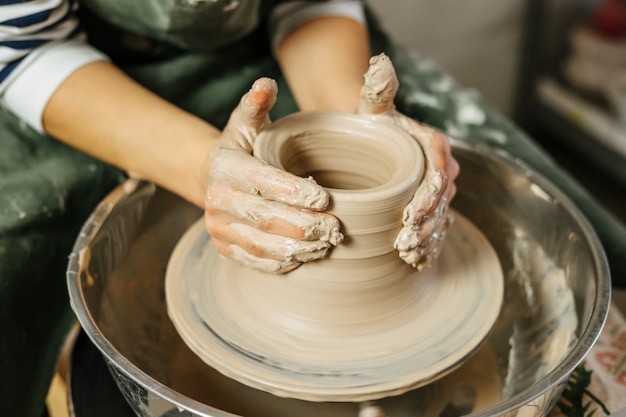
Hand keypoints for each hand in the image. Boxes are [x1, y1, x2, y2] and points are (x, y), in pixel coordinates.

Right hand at [204, 78, 342, 272]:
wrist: (211, 179)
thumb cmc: (241, 149)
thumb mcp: (247, 123)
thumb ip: (257, 104)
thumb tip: (267, 83)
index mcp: (225, 167)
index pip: (261, 182)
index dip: (293, 192)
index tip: (325, 199)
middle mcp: (217, 201)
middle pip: (265, 218)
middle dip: (304, 226)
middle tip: (335, 229)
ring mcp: (219, 228)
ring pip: (261, 244)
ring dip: (297, 249)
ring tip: (327, 245)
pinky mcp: (225, 249)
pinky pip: (255, 261)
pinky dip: (281, 263)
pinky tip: (305, 258)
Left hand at [357, 53, 459, 269]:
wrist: (368, 140)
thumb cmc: (367, 124)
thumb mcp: (371, 107)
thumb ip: (377, 90)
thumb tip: (380, 65)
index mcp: (433, 144)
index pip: (437, 171)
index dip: (428, 195)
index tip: (410, 215)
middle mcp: (441, 168)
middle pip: (441, 199)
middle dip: (427, 224)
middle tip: (407, 243)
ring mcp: (437, 191)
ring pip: (440, 218)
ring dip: (428, 239)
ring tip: (410, 256)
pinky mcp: (429, 208)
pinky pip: (435, 228)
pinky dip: (428, 245)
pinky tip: (416, 262)